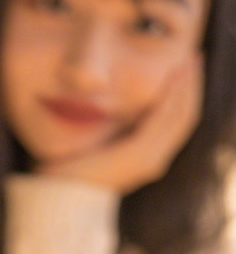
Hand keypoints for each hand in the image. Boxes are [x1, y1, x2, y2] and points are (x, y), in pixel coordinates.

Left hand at [38, 54, 203, 193]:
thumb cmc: (67, 171)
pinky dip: (173, 96)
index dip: (182, 95)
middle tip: (195, 58)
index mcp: (144, 157)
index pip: (174, 122)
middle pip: (185, 117)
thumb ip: (106, 128)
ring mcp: (151, 160)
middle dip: (191, 86)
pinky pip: (166, 120)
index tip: (183, 69)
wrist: (58, 196)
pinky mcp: (141, 156)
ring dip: (187, 87)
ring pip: (181, 117)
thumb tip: (101, 103)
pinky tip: (176, 75)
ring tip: (191, 61)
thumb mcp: (92, 143)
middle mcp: (154, 160)